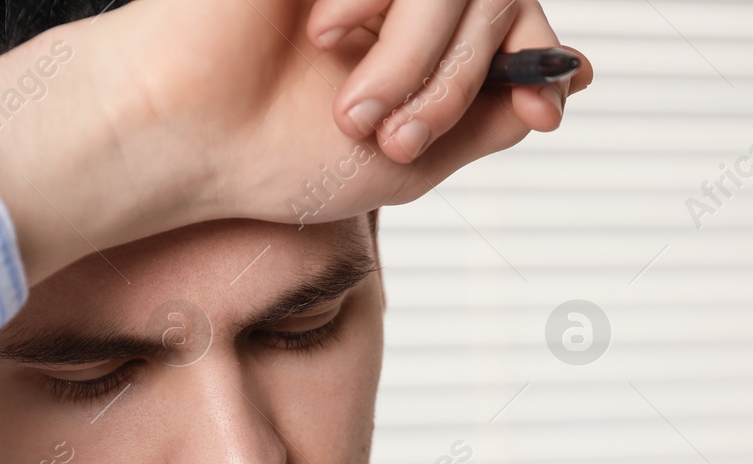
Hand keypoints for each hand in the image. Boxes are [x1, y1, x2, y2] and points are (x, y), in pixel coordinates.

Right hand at [0, 0, 589, 284]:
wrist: (181, 136)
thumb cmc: (274, 156)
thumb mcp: (411, 159)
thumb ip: (488, 118)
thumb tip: (571, 79)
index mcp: (416, 32)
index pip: (512, 13)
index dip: (540, 56)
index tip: (544, 112)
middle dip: (460, 77)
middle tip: (400, 138)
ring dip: (419, 56)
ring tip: (354, 111)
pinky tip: (323, 36)